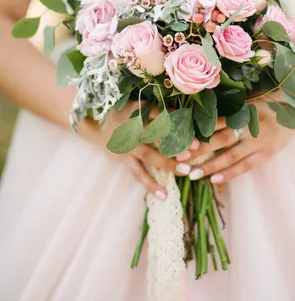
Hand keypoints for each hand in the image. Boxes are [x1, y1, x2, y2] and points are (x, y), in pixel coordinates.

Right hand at [78, 101, 197, 200]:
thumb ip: (158, 109)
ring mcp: (128, 144)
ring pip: (150, 155)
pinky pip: (138, 173)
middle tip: (196, 150)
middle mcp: (133, 126)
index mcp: (139, 110)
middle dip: (177, 143)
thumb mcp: (138, 105)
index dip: (177, 120)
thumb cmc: (124, 112)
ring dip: (168, 163)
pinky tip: (164, 196)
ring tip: (186, 171)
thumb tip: (188, 113)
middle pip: (158, 135)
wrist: (93, 122)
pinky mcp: (123, 158)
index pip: (161, 113)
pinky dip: (150, 184)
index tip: (194, 126)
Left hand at [185, 101, 294, 183]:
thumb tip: (200, 117)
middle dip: (200, 150)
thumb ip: (228, 110)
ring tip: (193, 174)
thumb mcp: (247, 101)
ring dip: (211, 166)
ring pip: (232, 156)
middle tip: (180, 159)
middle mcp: (251, 125)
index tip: (181, 140)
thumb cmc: (267, 103)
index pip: (216, 121)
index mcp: (243, 109)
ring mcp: (260, 141)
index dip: (199, 131)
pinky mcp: (268, 153)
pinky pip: (246, 165)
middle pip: (222, 139)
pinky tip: (215, 179)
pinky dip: (230, 173)